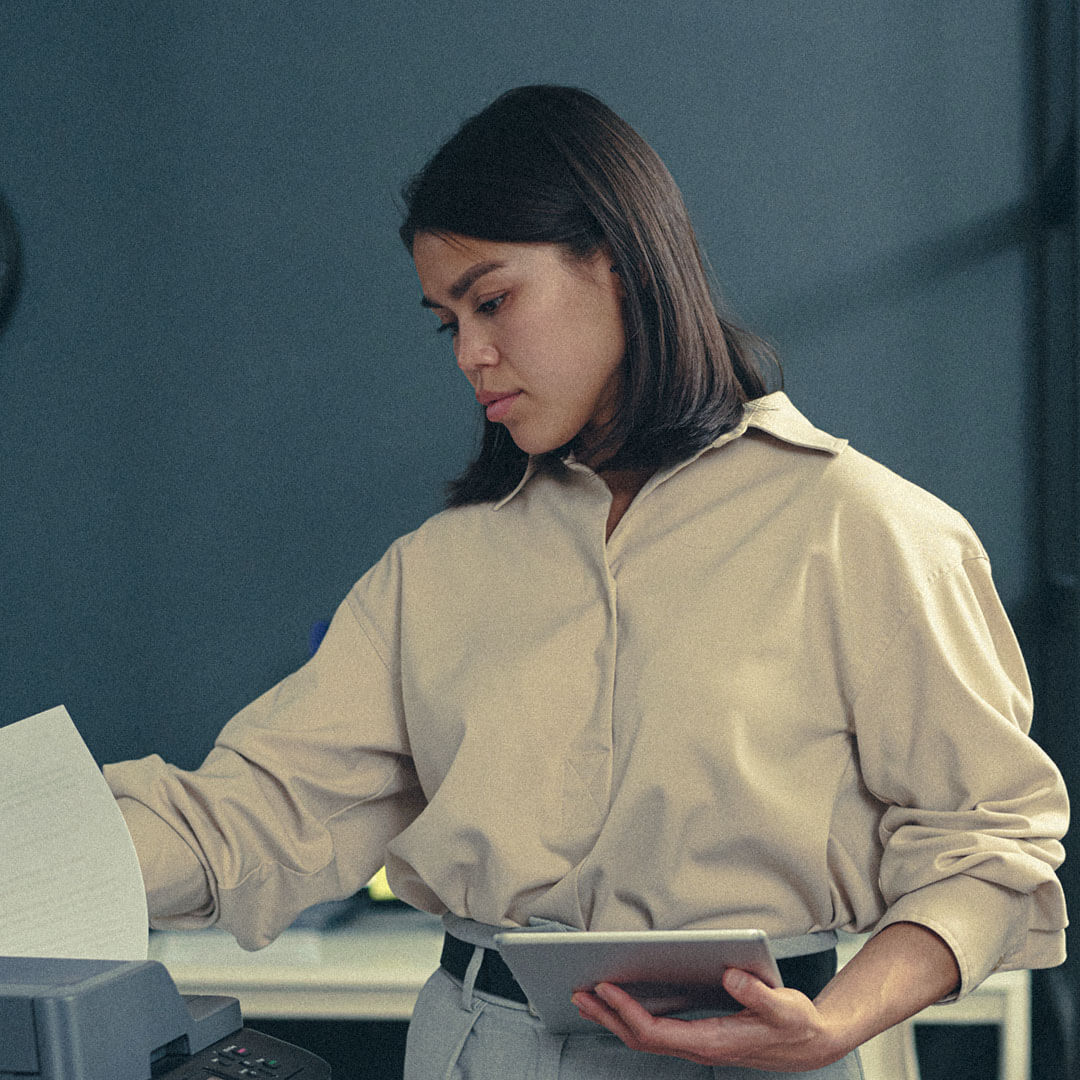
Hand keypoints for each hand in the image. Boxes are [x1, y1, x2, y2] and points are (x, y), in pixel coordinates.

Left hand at [571, 967, 849, 1071]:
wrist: (810, 1044)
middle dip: (607, 1015)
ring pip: (645, 1037)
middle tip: (576, 991)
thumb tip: (731, 974)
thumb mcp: (784, 1006)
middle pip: (640, 1037)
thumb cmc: (796, 1024)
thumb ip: (758, 994)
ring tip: (586, 995)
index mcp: (712, 1041)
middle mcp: (699, 1046)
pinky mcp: (698, 1036)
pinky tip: (620, 1003)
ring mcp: (696, 1044)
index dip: (626, 1011)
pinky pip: (655, 1031)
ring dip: (614, 1017)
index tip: (603, 988)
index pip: (656, 1032)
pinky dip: (632, 1016)